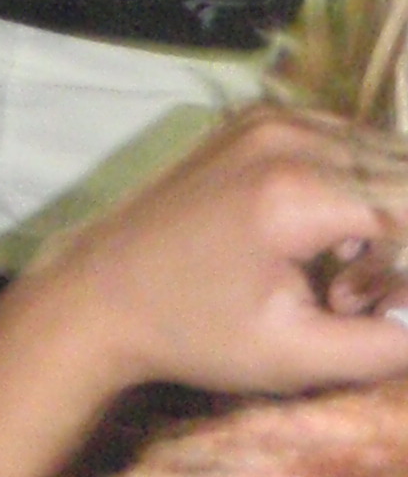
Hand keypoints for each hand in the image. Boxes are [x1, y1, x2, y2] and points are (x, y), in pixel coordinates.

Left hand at [0, 105, 407, 476]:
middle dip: (396, 244)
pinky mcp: (257, 120)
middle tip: (347, 292)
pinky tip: (326, 239)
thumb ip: (391, 344)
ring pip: (385, 159)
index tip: (359, 296)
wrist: (98, 295)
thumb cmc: (196, 333)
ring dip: (387, 214)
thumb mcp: (300, 356)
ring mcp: (269, 120)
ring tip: (338, 273)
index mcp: (297, 193)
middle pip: (403, 181)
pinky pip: (347, 145)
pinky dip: (357, 187)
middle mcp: (287, 138)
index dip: (403, 270)